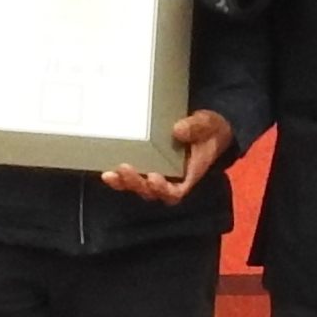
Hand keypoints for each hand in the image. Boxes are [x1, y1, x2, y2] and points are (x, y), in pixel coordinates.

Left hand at [103, 110, 232, 202]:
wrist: (206, 129)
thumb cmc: (209, 130)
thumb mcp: (207, 125)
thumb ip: (195, 127)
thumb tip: (177, 130)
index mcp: (189, 175)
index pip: (176, 191)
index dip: (163, 189)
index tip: (155, 178)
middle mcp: (171, 179)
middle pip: (152, 192)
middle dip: (137, 183)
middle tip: (126, 169)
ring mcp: (157, 174)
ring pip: (139, 187)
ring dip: (123, 183)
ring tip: (110, 174)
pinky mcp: (146, 166)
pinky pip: (131, 177)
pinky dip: (118, 177)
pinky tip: (107, 171)